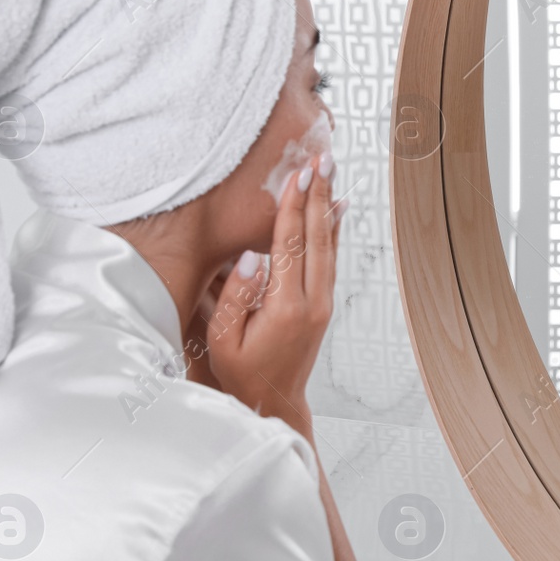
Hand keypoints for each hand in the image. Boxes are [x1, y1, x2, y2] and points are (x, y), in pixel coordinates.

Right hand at [203, 152, 344, 432]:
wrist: (274, 401)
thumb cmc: (243, 372)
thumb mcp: (223, 340)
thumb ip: (234, 297)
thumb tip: (251, 257)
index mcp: (285, 307)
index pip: (290, 245)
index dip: (294, 207)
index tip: (298, 175)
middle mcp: (312, 301)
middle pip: (317, 238)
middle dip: (318, 195)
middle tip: (322, 159)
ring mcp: (322, 303)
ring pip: (329, 246)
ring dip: (328, 207)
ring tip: (331, 174)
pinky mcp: (324, 304)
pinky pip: (330, 259)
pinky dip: (333, 231)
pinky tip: (336, 210)